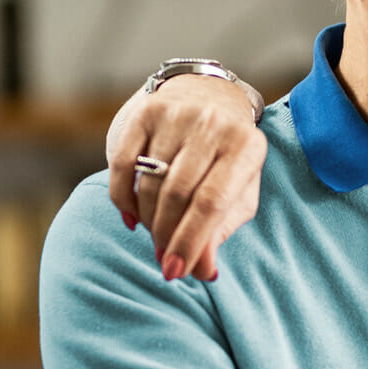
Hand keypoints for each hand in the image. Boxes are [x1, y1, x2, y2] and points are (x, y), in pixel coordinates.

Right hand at [106, 77, 265, 280]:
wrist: (211, 96)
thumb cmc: (229, 157)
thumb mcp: (238, 191)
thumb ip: (221, 230)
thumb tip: (203, 272)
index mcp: (246, 147)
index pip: (212, 203)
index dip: (190, 241)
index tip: (176, 271)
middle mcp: (212, 125)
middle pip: (177, 194)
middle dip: (166, 235)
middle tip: (163, 258)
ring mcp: (177, 115)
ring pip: (149, 182)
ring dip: (147, 220)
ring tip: (154, 235)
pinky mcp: (146, 112)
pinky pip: (122, 164)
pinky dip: (122, 198)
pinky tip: (131, 217)